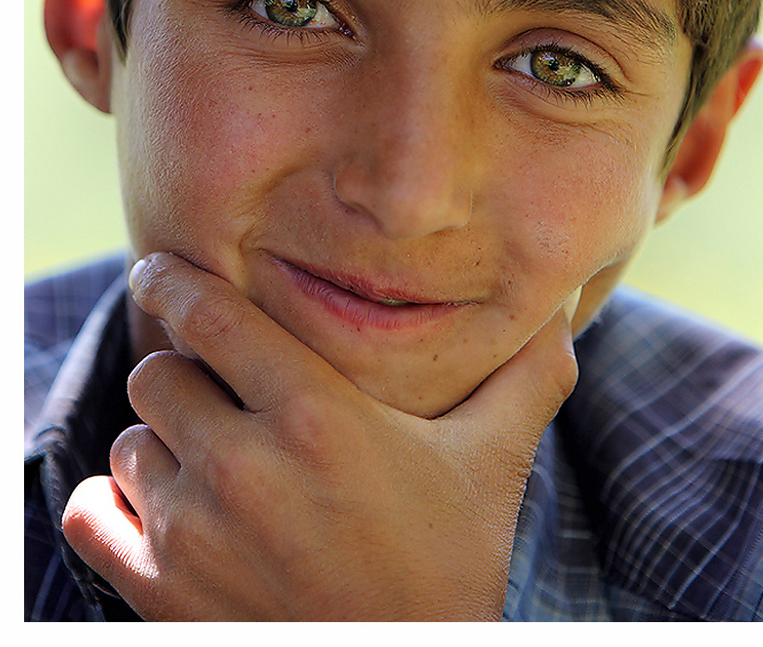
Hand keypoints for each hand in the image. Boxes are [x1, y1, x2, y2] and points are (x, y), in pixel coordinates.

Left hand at [62, 253, 577, 620]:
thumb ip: (527, 379)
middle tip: (221, 392)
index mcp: (317, 415)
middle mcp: (244, 466)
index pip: (211, 315)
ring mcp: (196, 535)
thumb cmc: (448, 566)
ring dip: (162, 441)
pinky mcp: (163, 595)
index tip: (164, 272)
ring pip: (132, 440)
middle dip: (184, 372)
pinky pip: (92, 515)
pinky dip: (114, 503)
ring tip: (210, 458)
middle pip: (158, 372)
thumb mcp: (492, 464)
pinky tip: (159, 505)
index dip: (176, 282)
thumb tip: (566, 310)